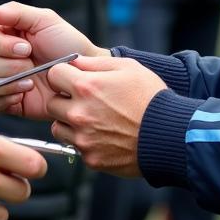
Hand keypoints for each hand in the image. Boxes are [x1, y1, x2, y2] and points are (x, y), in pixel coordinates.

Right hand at [0, 2, 105, 120]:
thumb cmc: (69, 46)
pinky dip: (6, 99)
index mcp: (8, 36)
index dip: (1, 45)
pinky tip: (24, 93)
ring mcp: (5, 81)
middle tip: (31, 64)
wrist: (84, 76)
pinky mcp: (9, 102)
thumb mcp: (45, 20)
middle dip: (9, 65)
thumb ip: (14, 12)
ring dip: (10, 82)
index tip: (25, 47)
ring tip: (31, 81)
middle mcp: (3, 58)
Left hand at [46, 55, 166, 176]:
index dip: (63, 75)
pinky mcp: (90, 158)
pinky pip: (75, 147)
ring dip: (70, 122)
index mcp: (87, 86)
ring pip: (58, 127)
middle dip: (64, 100)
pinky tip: (104, 135)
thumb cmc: (150, 98)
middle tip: (84, 101)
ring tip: (93, 119)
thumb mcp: (128, 67)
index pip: (54, 74)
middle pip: (52, 103)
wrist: (168, 134)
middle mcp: (79, 113)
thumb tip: (75, 62)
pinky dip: (85, 141)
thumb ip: (96, 63)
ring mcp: (83, 138)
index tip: (73, 79)